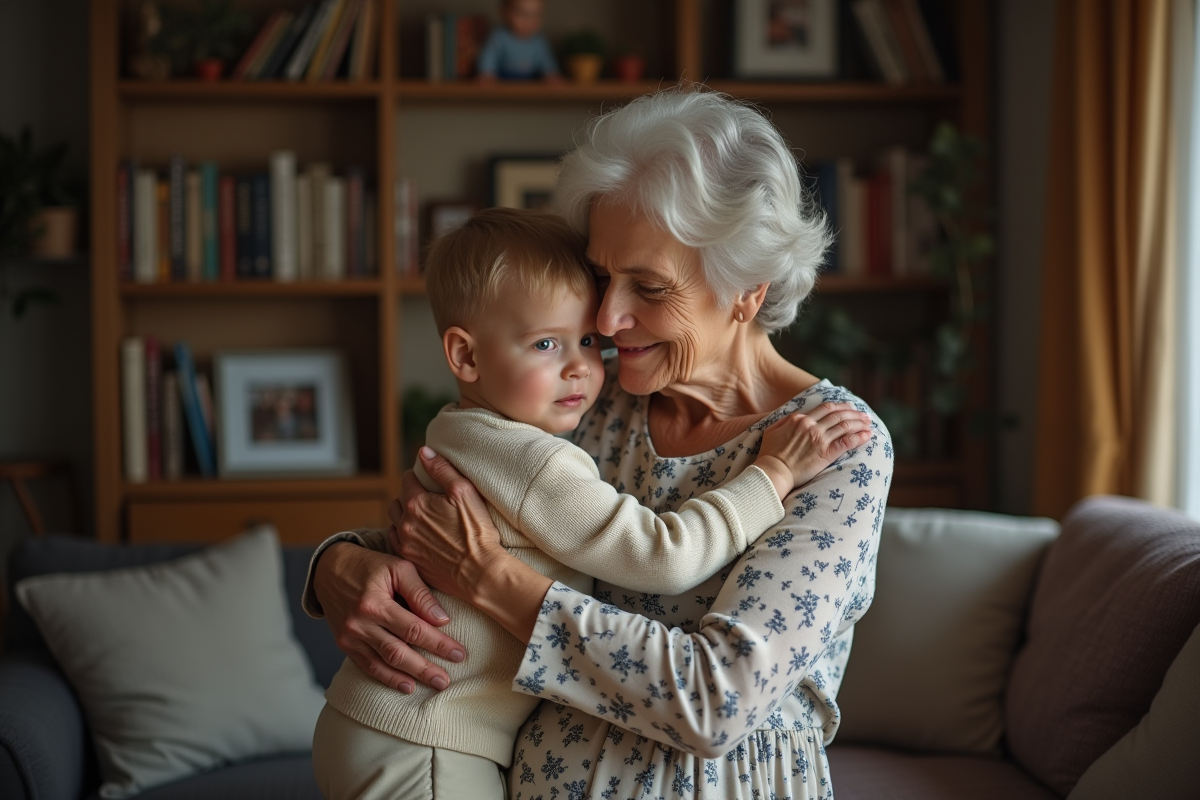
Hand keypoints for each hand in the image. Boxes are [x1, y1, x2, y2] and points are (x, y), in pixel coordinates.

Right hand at [311, 541, 465, 694]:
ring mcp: (350, 637)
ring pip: (383, 663)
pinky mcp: (344, 644)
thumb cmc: (370, 566)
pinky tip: (406, 685)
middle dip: (426, 668)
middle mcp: (360, 624)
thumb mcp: (398, 567)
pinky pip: (367, 666)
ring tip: (434, 685)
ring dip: (410, 676)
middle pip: (398, 652)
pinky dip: (387, 677)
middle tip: (447, 680)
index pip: (413, 629)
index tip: (459, 654)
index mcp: (375, 603)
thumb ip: (420, 593)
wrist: (329, 570)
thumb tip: (442, 619)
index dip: (438, 644)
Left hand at [389, 450, 505, 603]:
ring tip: (421, 517)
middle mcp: (405, 523)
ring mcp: (406, 544)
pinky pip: (397, 542)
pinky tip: (417, 536)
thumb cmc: (476, 531)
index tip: (429, 480)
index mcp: (417, 503)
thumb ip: (441, 469)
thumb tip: (423, 452)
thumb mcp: (464, 492)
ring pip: (395, 522)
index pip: (407, 479)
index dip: (419, 476)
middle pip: (398, 500)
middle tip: (426, 499)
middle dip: (409, 496)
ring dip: (404, 516)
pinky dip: (403, 536)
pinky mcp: (410, 561)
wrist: (479, 572)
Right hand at [755, 402, 873, 497]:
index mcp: (800, 419)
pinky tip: (867, 435)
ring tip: (869, 423)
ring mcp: (819, 439)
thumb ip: (784, 420)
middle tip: (864, 415)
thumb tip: (794, 416)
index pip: (825, 408)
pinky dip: (859, 437)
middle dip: (854, 413)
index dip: (840, 406)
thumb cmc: (770, 454)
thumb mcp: (772, 430)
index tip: (849, 408)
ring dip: (859, 423)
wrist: (773, 471)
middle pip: (838, 414)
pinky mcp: (826, 453)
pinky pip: (847, 442)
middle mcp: (811, 426)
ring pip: (845, 425)